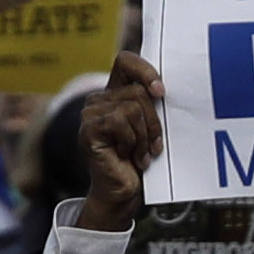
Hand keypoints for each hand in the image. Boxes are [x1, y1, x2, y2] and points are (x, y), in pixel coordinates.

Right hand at [72, 55, 164, 233]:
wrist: (124, 193)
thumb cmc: (140, 161)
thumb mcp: (151, 126)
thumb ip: (152, 103)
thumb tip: (164, 87)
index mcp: (115, 94)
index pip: (126, 61)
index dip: (145, 70)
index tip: (161, 92)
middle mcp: (99, 100)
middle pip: (138, 90)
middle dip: (154, 121)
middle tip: (153, 146)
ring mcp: (91, 113)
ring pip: (133, 107)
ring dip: (144, 136)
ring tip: (140, 154)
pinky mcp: (89, 128)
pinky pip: (120, 121)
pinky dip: (132, 142)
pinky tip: (128, 156)